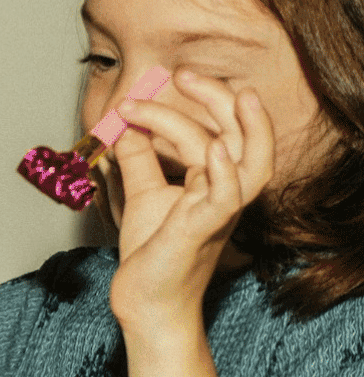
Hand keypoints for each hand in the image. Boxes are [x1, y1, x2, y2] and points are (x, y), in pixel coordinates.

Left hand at [108, 68, 273, 327]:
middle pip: (244, 137)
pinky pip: (226, 199)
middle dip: (220, 99)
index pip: (216, 130)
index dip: (190, 104)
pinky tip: (215, 150)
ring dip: (242, 126)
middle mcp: (223, 194)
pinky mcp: (202, 231)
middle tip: (182, 73)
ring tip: (231, 93)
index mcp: (212, 182)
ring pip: (251, 163)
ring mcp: (218, 212)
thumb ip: (138, 161)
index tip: (148, 88)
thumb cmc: (153, 254)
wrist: (145, 303)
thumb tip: (125, 128)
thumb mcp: (142, 196)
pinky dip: (224, 172)